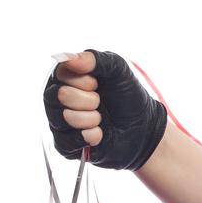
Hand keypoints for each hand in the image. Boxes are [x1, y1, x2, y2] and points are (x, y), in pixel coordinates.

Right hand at [43, 49, 168, 170]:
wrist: (143, 127)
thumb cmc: (127, 95)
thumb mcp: (118, 69)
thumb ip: (94, 59)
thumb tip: (66, 58)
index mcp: (67, 77)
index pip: (61, 74)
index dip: (83, 80)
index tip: (97, 84)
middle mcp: (58, 99)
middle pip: (58, 96)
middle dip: (87, 100)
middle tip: (99, 102)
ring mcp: (60, 122)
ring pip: (62, 119)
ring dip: (89, 119)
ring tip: (101, 118)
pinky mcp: (65, 144)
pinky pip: (65, 142)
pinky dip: (88, 137)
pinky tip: (99, 134)